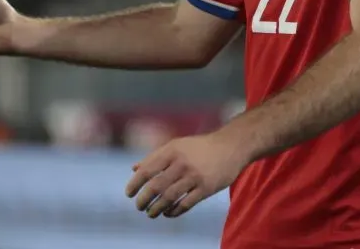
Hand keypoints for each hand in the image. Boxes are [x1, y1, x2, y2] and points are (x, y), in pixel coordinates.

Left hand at [125, 131, 249, 218]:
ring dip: (156, 209)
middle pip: (156, 187)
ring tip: (150, 213)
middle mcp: (182, 163)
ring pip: (169, 198)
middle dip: (144, 200)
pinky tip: (167, 213)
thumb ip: (155, 157)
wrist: (231, 147)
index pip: (147, 170)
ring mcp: (194, 176)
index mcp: (172, 151)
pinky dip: (173, 212)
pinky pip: (185, 205)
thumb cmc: (199, 147)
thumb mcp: (176, 145)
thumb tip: (134, 169)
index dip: (135, 184)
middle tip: (139, 207)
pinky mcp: (206, 188)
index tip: (129, 194)